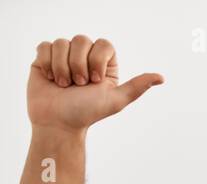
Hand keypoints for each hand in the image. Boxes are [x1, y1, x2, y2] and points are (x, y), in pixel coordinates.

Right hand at [28, 36, 162, 132]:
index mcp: (104, 65)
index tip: (94, 81)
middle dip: (79, 65)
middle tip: (79, 85)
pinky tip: (51, 78)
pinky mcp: (44, 58)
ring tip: (64, 85)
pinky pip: (45, 46)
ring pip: (62, 43)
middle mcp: (85, 58)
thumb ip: (137, 87)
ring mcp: (64, 57)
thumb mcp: (116, 100)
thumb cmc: (87, 113)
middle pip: (81, 39)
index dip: (97, 60)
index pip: (104, 44)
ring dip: (62, 67)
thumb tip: (162, 77)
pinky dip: (47, 64)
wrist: (58, 122)